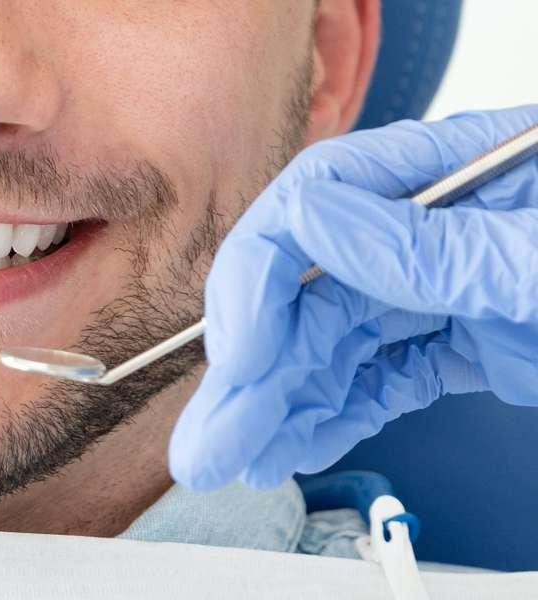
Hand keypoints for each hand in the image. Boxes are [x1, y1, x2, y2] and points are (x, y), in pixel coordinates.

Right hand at [171, 105, 537, 490]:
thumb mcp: (535, 253)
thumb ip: (428, 242)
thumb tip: (310, 218)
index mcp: (448, 172)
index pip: (311, 205)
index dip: (258, 281)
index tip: (238, 355)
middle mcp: (433, 227)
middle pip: (306, 293)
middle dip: (249, 375)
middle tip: (206, 440)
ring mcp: (446, 287)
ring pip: (331, 350)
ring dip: (275, 411)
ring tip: (229, 461)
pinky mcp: (464, 342)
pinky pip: (379, 381)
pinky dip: (333, 419)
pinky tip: (290, 447)